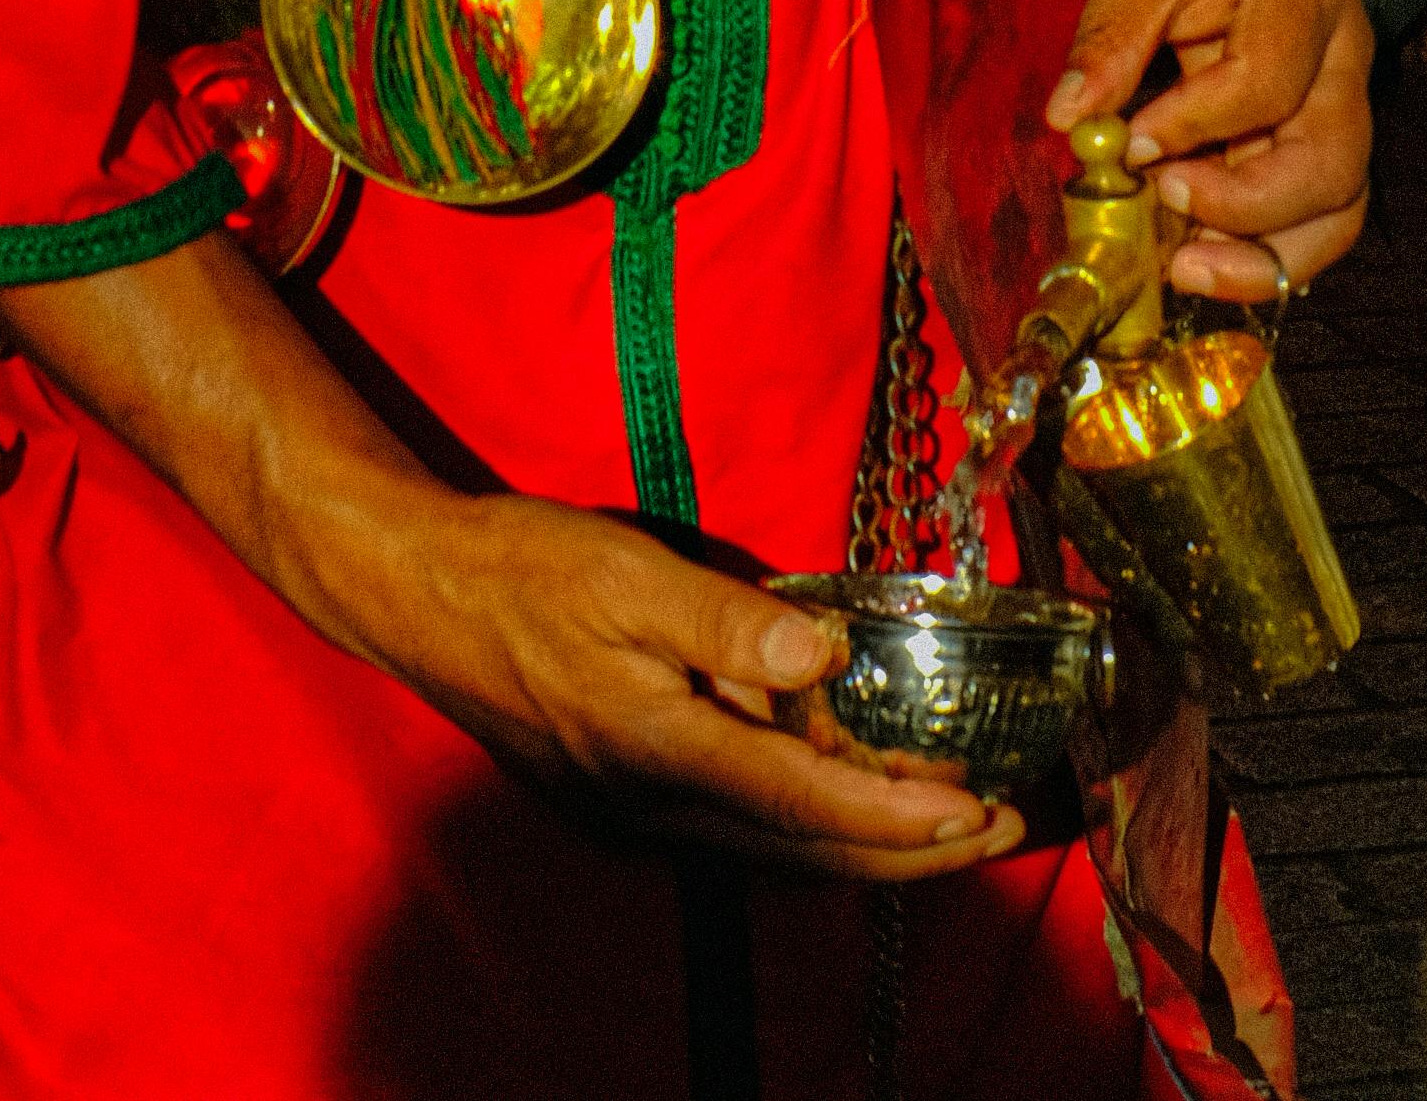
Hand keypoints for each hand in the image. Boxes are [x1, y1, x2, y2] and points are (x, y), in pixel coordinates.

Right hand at [0, 230, 1020, 880]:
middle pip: (811, 858)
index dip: (904, 817)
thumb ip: (728, 623)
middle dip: (918, 850)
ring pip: (782, 854)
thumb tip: (825, 662)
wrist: (416, 595)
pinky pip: (745, 830)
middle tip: (1011, 829)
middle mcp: (657, 811)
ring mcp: (639, 817)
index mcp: (660, 755)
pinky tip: (851, 781)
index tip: (984, 813)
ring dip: (873, 841)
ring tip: (958, 814)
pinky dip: (813, 821)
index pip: (808, 810)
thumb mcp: (624, 572)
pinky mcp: (628, 800)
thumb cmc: (521, 568)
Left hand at [1054, 0, 1372, 301]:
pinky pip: (1317, 209)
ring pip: (1340, 204)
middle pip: (1332, 165)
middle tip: (1169, 228)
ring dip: (1268, 255)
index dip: (1197, 124)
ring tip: (1184, 270)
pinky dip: (1267, 246)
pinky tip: (1202, 257)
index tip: (1132, 143)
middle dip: (1249, 213)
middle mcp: (1344, 53)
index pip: (1267, 81)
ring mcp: (1342, 97)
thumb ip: (1109, 39)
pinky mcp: (1319, 130)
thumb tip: (1067, 119)